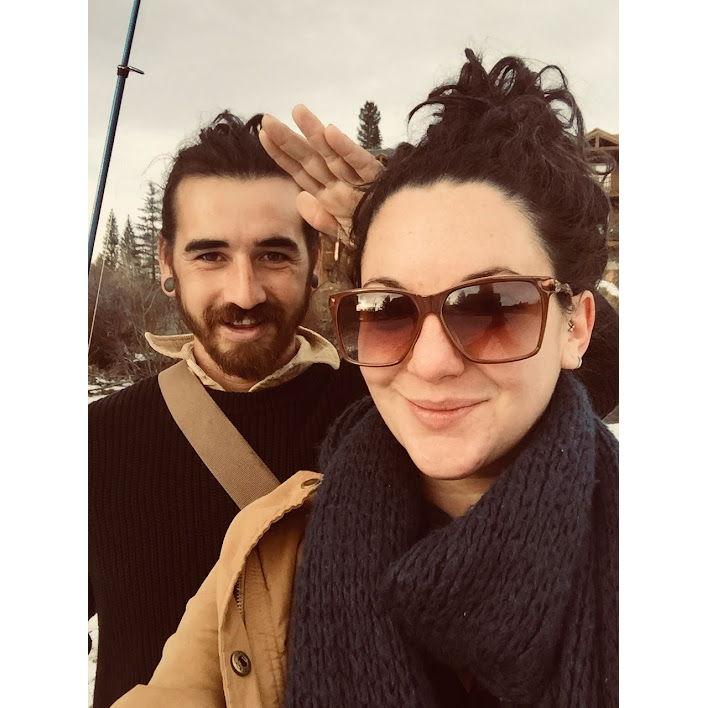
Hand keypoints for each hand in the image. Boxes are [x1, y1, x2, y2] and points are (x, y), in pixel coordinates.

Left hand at [259, 105, 382, 241]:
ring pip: (331, 154)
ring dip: (314, 133)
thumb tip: (300, 199)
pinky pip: (359, 163)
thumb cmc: (372, 235)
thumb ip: (320, 219)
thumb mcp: (342, 233)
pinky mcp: (375, 181)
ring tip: (297, 111)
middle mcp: (340, 183)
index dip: (281, 154)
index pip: (300, 172)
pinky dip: (345, 148)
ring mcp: (356, 180)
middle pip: (310, 159)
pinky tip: (330, 132)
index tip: (263, 136)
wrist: (399, 241)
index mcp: (329, 194)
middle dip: (288, 140)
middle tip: (267, 119)